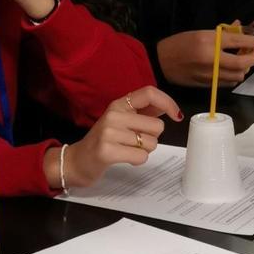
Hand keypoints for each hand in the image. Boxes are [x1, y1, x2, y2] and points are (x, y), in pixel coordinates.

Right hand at [62, 86, 182, 188]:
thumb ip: (143, 113)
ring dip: (144, 151)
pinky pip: (141, 156)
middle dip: (152, 137)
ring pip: (150, 143)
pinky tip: (123, 158)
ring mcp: (109, 132)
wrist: (77, 161)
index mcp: (119, 104)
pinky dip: (137, 160)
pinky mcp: (107, 151)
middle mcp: (114, 114)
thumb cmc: (104, 140)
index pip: (149, 93)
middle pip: (157, 125)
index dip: (168, 102)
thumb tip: (167, 108)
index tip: (176, 115)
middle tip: (135, 141)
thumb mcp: (121, 120)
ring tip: (126, 149)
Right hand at [156, 27, 253, 88]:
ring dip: (244, 67)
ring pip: (238, 75)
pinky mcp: (207, 85)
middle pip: (243, 63)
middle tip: (253, 52)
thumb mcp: (201, 33)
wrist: (161, 61)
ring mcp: (210, 74)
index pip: (239, 41)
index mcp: (209, 41)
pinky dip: (235, 75)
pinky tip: (231, 69)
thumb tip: (241, 28)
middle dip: (253, 58)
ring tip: (241, 59)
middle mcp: (211, 59)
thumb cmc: (180, 43)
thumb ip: (223, 32)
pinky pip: (229, 82)